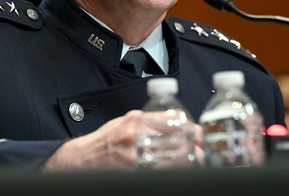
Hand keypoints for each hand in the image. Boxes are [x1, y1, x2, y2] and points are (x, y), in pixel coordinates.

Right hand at [42, 110, 203, 170]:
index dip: (189, 128)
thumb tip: (176, 118)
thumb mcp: (126, 121)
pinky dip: (172, 170)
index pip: (169, 121)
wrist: (83, 158)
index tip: (199, 133)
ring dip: (188, 161)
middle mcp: (135, 137)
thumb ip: (150, 119)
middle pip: (173, 140)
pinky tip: (181, 170)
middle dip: (193, 146)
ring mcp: (134, 156)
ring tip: (198, 161)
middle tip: (204, 150)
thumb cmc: (105, 140)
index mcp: (136, 121)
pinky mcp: (133, 171)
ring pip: (169, 158)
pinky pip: (159, 171)